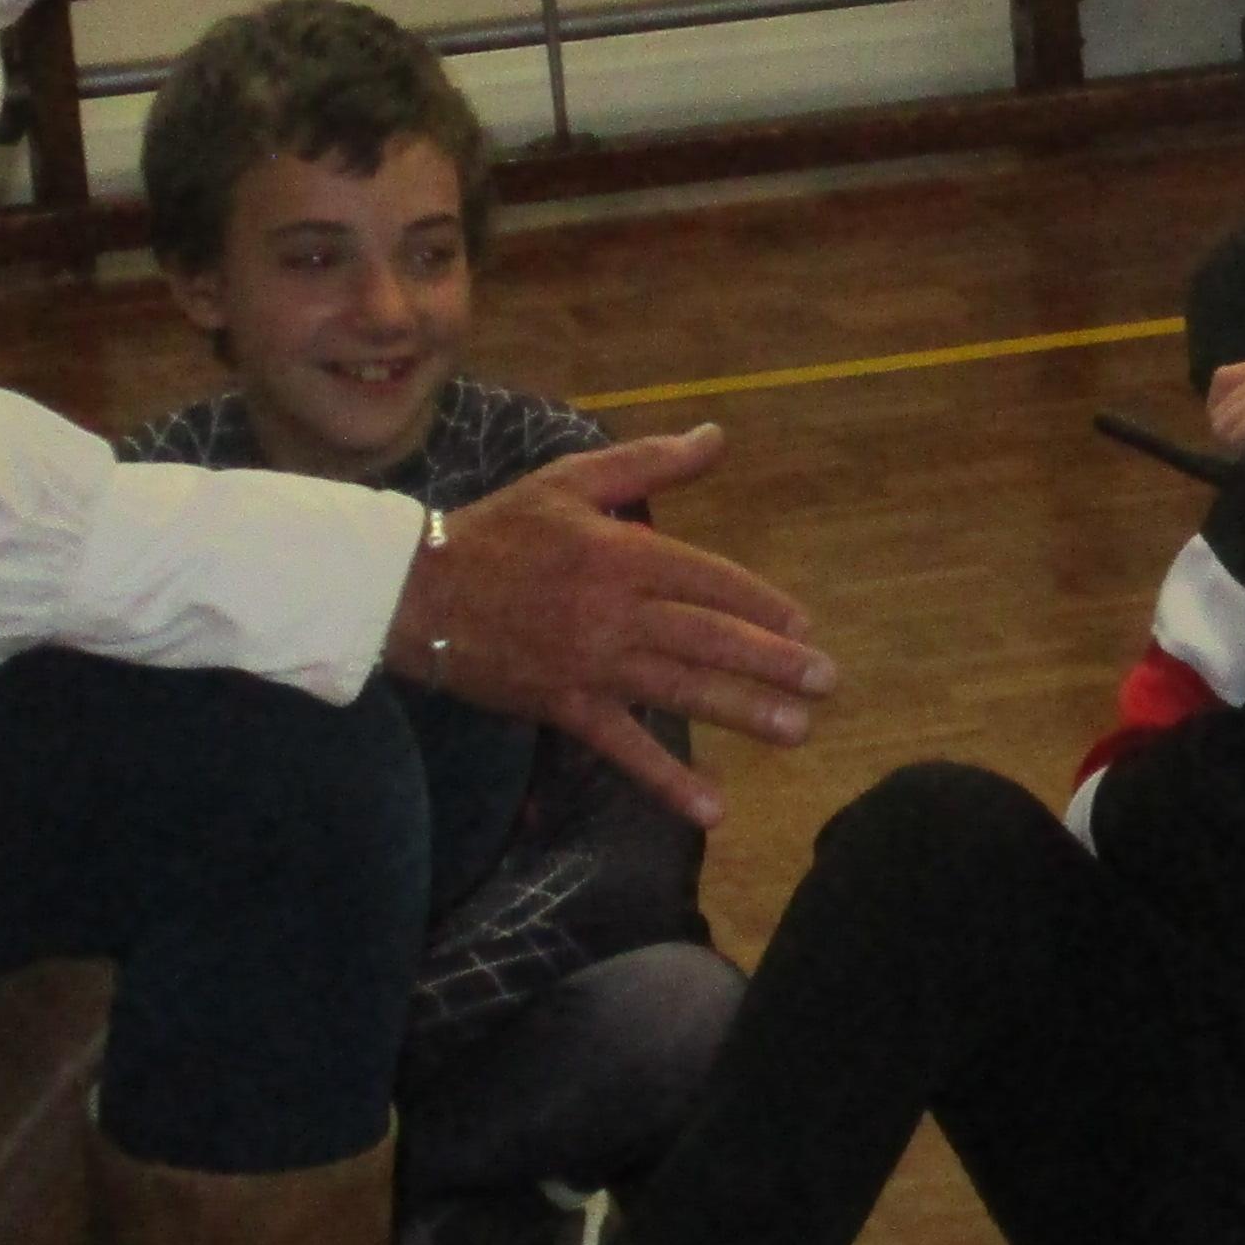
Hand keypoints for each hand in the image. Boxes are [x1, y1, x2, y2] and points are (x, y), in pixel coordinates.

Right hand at [389, 430, 833, 819]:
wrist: (418, 592)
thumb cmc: (501, 531)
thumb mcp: (573, 481)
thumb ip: (648, 462)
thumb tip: (715, 435)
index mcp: (620, 554)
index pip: (708, 580)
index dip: (760, 604)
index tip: (804, 624)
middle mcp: (614, 612)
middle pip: (708, 638)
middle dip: (773, 661)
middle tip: (826, 681)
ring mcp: (592, 665)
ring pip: (680, 691)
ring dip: (744, 712)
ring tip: (798, 730)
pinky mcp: (567, 707)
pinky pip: (625, 749)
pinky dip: (668, 782)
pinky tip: (712, 809)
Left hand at [1204, 355, 1244, 454]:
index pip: (1225, 375)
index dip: (1216, 400)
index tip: (1220, 421)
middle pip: (1224, 398)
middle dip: (1221, 423)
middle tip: (1226, 445)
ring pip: (1229, 416)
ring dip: (1229, 437)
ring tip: (1236, 452)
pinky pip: (1243, 429)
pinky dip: (1240, 443)